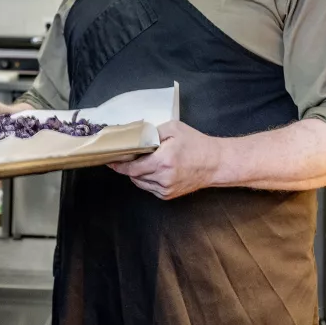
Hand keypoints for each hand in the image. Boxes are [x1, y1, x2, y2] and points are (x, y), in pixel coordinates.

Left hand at [109, 120, 223, 199]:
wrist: (215, 163)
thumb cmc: (196, 144)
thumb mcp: (174, 129)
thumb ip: (152, 132)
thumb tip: (135, 136)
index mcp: (163, 161)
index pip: (132, 168)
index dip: (119, 165)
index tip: (110, 161)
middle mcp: (163, 178)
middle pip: (134, 175)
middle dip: (129, 166)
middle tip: (128, 155)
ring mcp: (166, 189)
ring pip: (140, 183)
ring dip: (137, 173)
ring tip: (143, 161)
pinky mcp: (168, 195)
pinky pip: (149, 188)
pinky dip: (146, 179)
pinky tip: (153, 169)